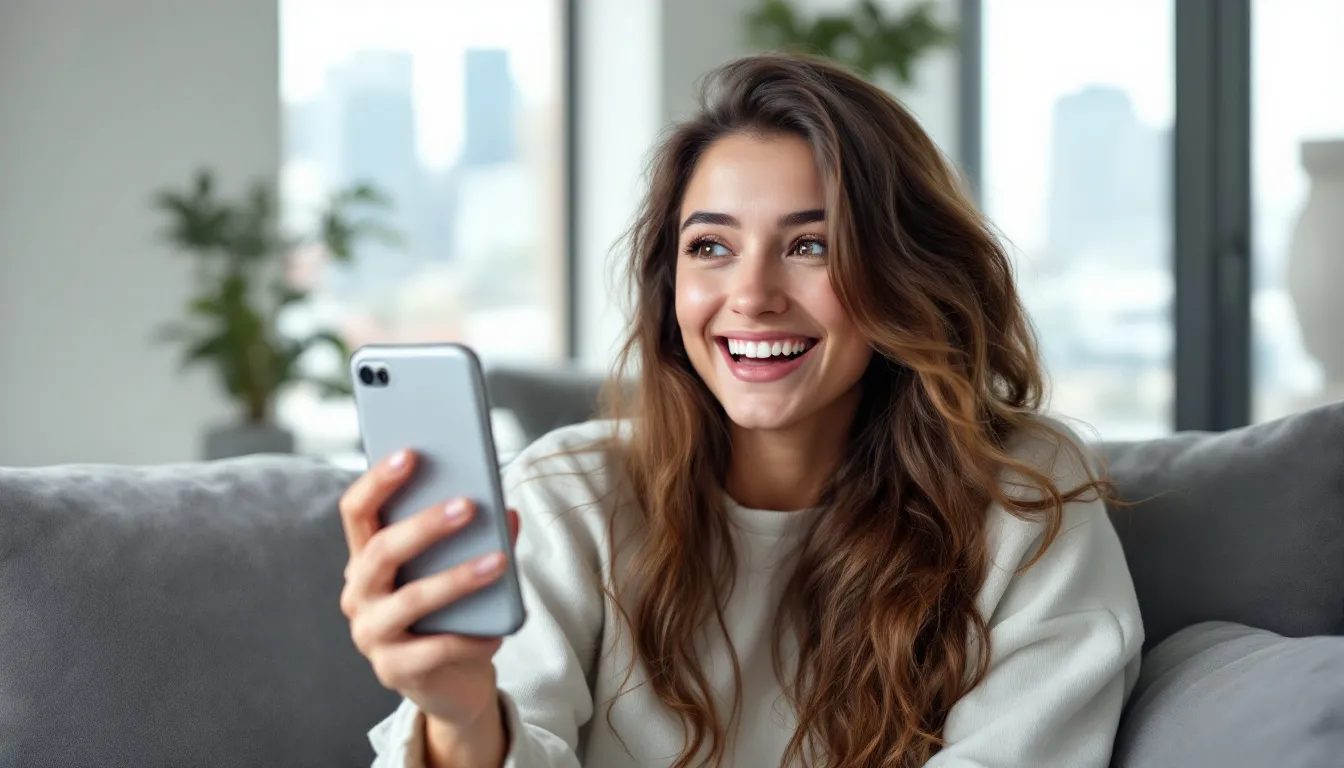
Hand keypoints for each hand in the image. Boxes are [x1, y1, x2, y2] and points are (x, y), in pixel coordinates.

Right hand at [338, 449, 520, 736]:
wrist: (454, 681)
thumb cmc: (453, 611)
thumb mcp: (460, 568)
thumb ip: (478, 537)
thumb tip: (508, 512)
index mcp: (367, 557)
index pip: (357, 511)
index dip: (378, 480)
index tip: (411, 453)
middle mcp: (359, 593)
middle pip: (381, 550)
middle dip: (424, 526)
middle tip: (468, 506)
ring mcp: (372, 634)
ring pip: (410, 600)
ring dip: (457, 578)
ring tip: (499, 562)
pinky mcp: (394, 671)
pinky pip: (434, 650)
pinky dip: (469, 638)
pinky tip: (497, 631)